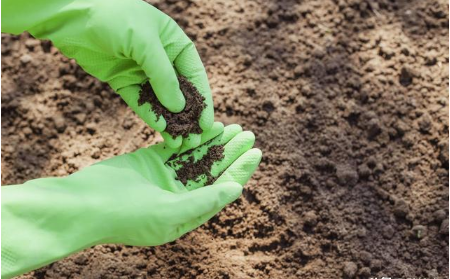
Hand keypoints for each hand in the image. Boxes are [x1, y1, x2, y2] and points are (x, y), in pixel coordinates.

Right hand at [1, 123, 260, 276]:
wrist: (84, 204)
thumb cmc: (127, 216)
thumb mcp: (171, 213)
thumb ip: (204, 201)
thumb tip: (237, 190)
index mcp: (188, 214)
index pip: (222, 190)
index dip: (240, 172)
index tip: (256, 153)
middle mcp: (180, 196)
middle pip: (213, 171)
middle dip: (231, 153)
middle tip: (249, 133)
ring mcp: (165, 177)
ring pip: (197, 157)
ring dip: (215, 142)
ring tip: (234, 127)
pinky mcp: (151, 160)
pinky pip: (177, 146)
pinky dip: (192, 137)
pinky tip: (207, 125)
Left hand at [28, 0, 213, 148]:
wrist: (72, 14)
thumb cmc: (115, 17)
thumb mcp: (145, 43)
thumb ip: (163, 77)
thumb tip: (179, 108)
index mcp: (175, 44)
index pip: (195, 76)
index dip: (203, 101)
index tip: (207, 124)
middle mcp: (162, 59)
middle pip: (180, 92)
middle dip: (188, 117)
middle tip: (193, 140)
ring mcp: (142, 71)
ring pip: (161, 101)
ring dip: (170, 121)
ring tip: (178, 143)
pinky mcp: (124, 81)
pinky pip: (140, 102)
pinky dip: (150, 115)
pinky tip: (160, 128)